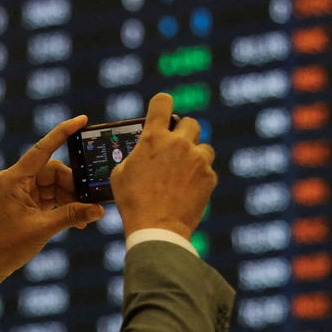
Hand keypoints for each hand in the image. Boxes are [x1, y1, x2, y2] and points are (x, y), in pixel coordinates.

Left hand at [0, 116, 105, 289]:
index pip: (43, 149)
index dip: (63, 132)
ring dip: (69, 199)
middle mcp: (16, 180)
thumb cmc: (6, 246)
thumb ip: (72, 216)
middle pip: (54, 172)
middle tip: (90, 203)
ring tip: (83, 218)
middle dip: (73, 186)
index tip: (82, 120)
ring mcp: (19, 191)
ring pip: (54, 185)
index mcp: (14, 179)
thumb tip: (98, 210)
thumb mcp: (43, 229)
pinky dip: (62, 206)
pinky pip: (48, 197)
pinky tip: (75, 220)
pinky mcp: (23, 202)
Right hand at [111, 93, 217, 238]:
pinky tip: (188, 191)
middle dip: (184, 133)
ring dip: (195, 155)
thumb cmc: (133, 202)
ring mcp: (197, 159)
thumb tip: (142, 151)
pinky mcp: (210, 177)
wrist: (157, 228)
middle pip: (190, 122)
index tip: (163, 108)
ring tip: (184, 173)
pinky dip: (200, 178)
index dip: (163, 103)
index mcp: (153, 137)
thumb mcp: (121, 173)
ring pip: (204, 147)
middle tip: (176, 148)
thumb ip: (135, 154)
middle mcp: (178, 143)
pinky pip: (208, 170)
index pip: (162, 102)